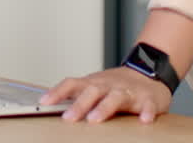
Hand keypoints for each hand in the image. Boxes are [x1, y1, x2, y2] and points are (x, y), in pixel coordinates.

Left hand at [40, 67, 172, 123]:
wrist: (149, 72)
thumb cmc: (115, 84)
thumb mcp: (94, 86)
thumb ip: (76, 95)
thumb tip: (49, 105)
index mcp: (94, 83)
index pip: (72, 84)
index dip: (57, 92)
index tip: (43, 102)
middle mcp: (109, 85)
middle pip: (92, 91)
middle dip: (80, 104)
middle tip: (69, 118)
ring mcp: (129, 91)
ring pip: (116, 98)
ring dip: (104, 108)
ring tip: (95, 119)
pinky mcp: (148, 99)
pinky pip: (148, 106)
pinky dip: (146, 112)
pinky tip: (144, 121)